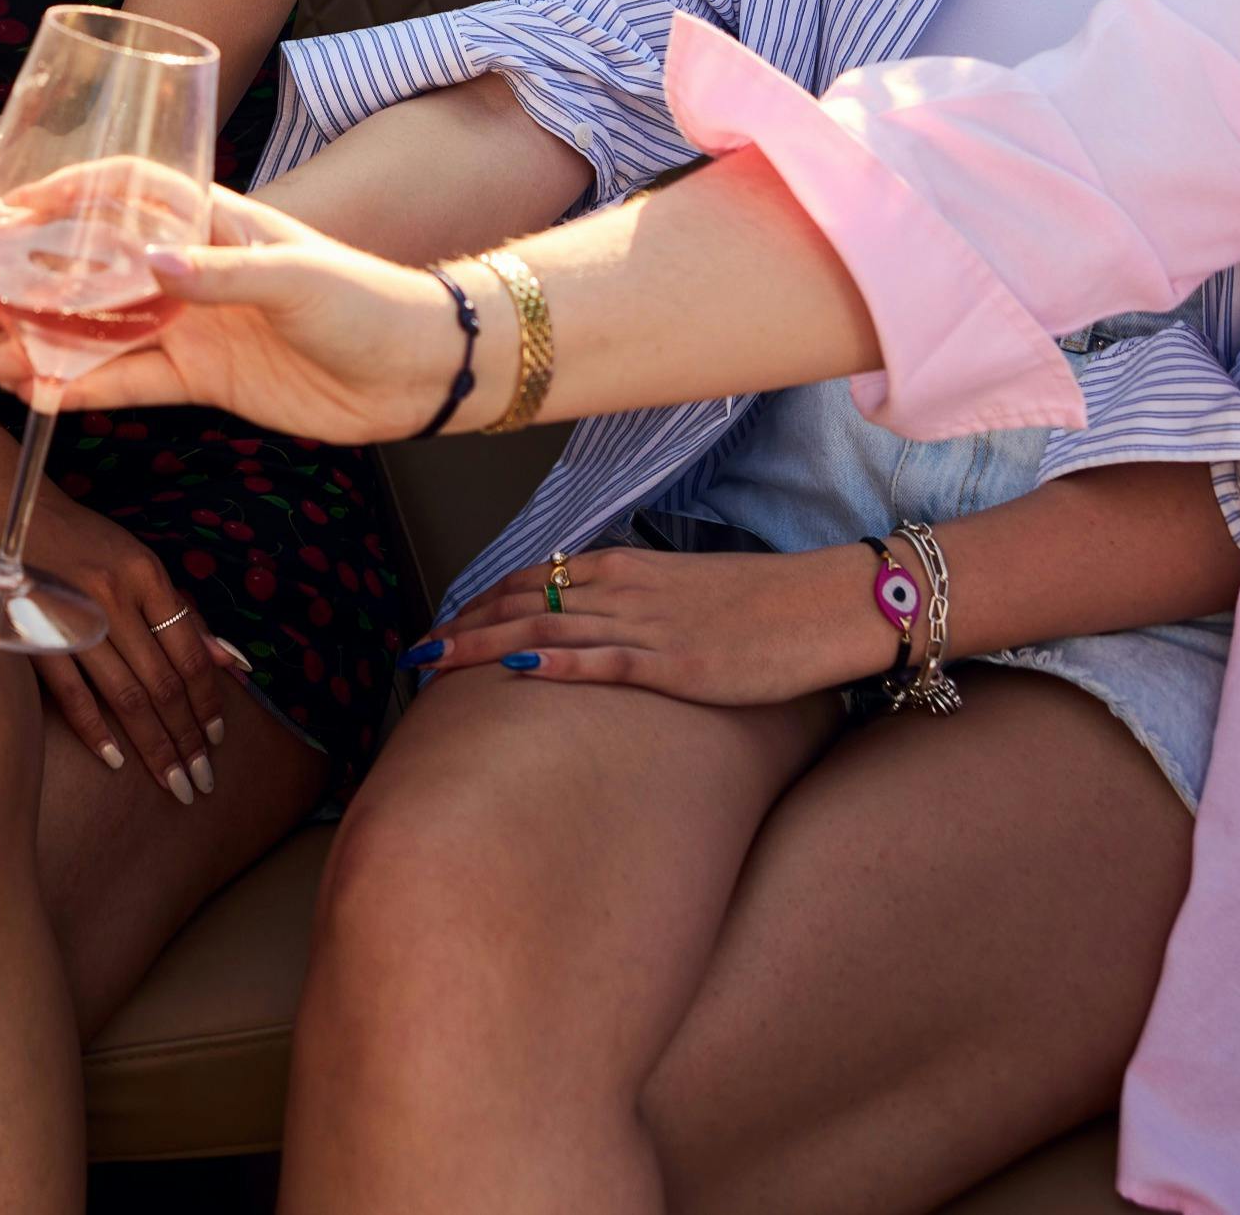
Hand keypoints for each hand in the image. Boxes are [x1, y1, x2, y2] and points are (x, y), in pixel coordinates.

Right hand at [0, 185, 458, 445]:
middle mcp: (182, 267)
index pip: (116, 193)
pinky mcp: (198, 378)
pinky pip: (124, 381)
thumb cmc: (367, 298)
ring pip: (90, 331)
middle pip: (82, 270)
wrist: (420, 370)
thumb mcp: (296, 276)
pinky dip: (80, 388)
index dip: (56, 197)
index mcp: (206, 219)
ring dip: (32, 345)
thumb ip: (221, 274)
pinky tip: (33, 392)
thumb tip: (148, 268)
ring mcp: (186, 324)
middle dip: (19, 285)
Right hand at [0, 435, 237, 801]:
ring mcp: (72, 614)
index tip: (217, 741)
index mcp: (145, 574)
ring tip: (173, 783)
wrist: (3, 504)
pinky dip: (95, 730)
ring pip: (125, 695)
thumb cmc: (76, 539)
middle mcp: (114, 594)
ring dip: (154, 746)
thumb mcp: (136, 561)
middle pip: (162, 682)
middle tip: (202, 782)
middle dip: (187, 737)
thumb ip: (181, 613)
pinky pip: (71, 692)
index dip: (207, 702)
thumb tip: (231, 664)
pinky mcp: (32, 631)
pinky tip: (116, 761)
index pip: (189, 652)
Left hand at [408, 543, 880, 705]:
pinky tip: (513, 673)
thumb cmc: (762, 601)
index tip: (440, 626)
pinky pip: (603, 662)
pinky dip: (554, 665)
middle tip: (412, 654)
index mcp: (624, 567)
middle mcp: (623, 589)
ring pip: (545, 630)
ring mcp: (647, 626)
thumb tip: (590, 618)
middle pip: (521, 603)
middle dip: (461, 628)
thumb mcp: (683, 589)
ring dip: (481, 647)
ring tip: (430, 666)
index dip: (477, 603)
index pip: (530, 579)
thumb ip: (632, 599)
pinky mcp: (676, 663)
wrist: (826, 604)